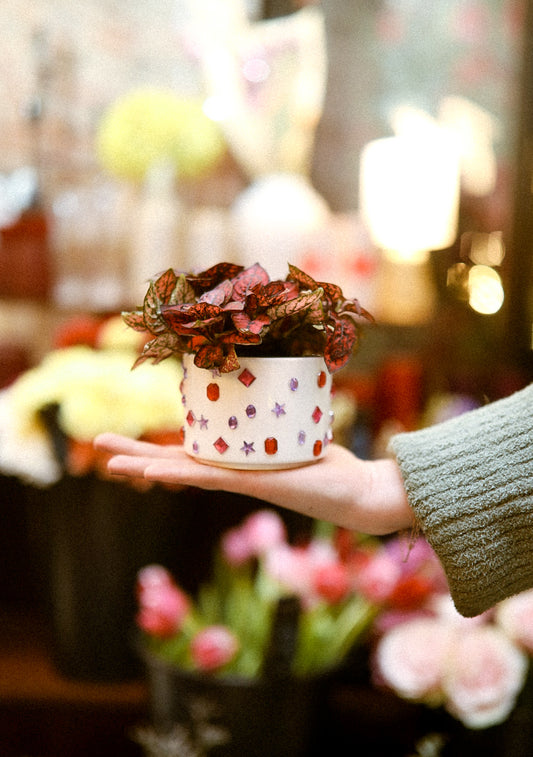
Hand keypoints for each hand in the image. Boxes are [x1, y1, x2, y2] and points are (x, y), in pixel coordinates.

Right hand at [94, 433, 412, 535]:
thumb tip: (289, 389)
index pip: (190, 455)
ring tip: (110, 461)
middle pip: (176, 463)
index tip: (132, 442)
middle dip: (137, 455)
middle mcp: (233, 475)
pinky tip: (155, 471)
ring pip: (184, 472)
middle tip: (99, 446)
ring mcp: (241, 481)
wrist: (360, 492)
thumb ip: (289, 419)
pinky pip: (212, 477)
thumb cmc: (334, 467)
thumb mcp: (301, 435)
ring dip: (147, 465)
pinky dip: (183, 473)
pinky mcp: (256, 484)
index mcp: (238, 465)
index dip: (158, 448)